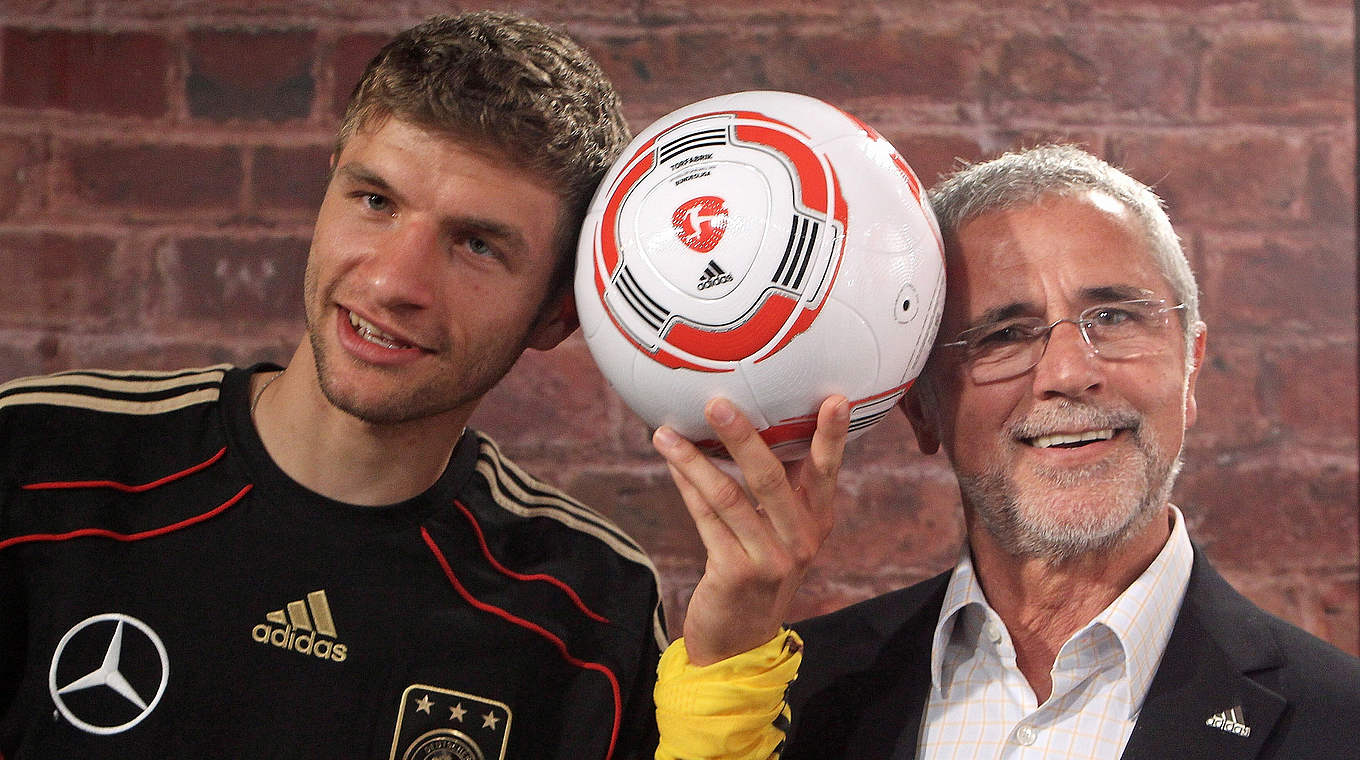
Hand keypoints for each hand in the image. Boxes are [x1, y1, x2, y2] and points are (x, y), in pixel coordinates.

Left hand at [652, 395, 849, 665]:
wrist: (740, 640)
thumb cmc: (757, 569)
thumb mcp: (780, 532)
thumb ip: (775, 488)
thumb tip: (744, 422)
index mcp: (818, 519)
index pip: (827, 470)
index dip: (832, 435)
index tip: (835, 398)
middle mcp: (801, 538)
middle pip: (771, 476)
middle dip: (742, 436)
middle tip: (717, 402)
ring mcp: (770, 558)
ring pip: (728, 496)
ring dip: (693, 460)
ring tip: (666, 433)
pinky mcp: (736, 573)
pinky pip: (706, 519)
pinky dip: (686, 486)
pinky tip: (670, 463)